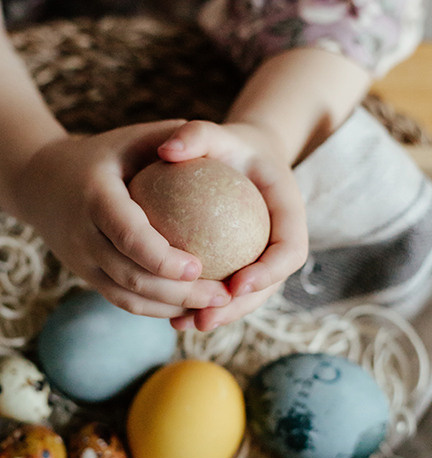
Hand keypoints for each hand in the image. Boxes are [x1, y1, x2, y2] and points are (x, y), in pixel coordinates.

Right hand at [16, 121, 231, 318]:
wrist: (39, 182)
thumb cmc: (104, 154)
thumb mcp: (132, 137)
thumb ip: (173, 137)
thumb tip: (216, 148)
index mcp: (95, 197)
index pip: (129, 236)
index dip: (162, 258)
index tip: (199, 267)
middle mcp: (83, 234)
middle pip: (130, 275)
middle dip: (178, 293)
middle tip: (222, 295)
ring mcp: (81, 260)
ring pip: (127, 297)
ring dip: (171, 307)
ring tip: (214, 306)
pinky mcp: (86, 276)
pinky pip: (123, 300)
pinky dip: (157, 308)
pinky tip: (191, 305)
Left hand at [157, 119, 307, 329]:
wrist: (238, 160)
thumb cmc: (226, 144)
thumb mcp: (215, 132)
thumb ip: (196, 135)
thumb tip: (166, 150)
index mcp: (289, 213)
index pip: (290, 249)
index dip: (269, 271)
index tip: (237, 284)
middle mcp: (280, 243)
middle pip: (269, 286)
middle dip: (239, 308)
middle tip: (206, 317)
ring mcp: (261, 260)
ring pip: (246, 298)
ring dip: (219, 316)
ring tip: (186, 325)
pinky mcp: (241, 269)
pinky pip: (224, 293)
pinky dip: (202, 306)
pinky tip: (170, 317)